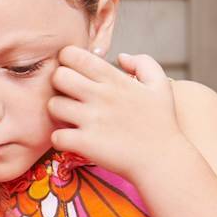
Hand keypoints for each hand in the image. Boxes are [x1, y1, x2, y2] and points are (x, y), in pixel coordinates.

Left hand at [46, 47, 187, 181]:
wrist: (163, 160)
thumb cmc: (161, 123)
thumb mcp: (160, 85)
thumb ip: (143, 63)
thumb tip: (120, 56)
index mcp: (115, 79)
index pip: (74, 56)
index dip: (67, 60)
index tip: (74, 72)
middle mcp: (101, 96)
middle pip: (58, 77)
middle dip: (58, 84)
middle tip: (68, 96)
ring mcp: (92, 119)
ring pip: (53, 106)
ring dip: (57, 114)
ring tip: (69, 120)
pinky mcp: (85, 143)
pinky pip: (55, 136)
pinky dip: (60, 139)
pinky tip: (72, 140)